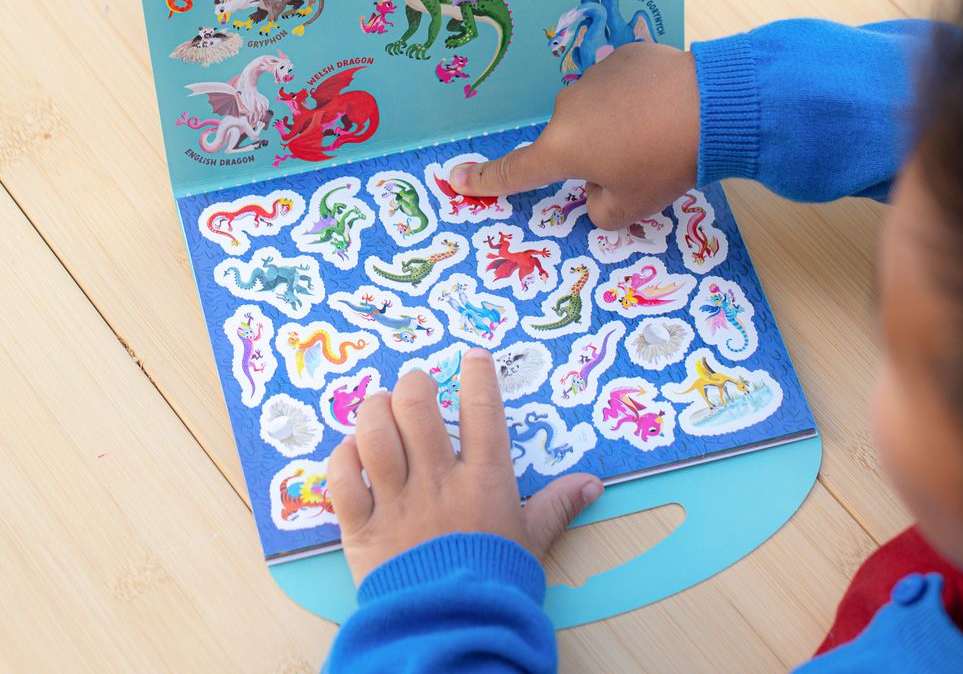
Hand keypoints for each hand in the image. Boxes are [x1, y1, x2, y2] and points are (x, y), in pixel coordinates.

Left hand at [327, 349, 602, 586]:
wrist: (454, 634)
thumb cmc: (497, 585)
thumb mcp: (532, 543)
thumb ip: (556, 507)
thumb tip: (591, 484)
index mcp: (484, 480)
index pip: (482, 410)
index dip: (476, 374)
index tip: (472, 356)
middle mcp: (438, 481)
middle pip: (416, 407)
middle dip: (413, 385)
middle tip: (416, 387)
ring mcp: (398, 502)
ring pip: (374, 433)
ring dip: (373, 412)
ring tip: (379, 409)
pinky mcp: (362, 528)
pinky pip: (343, 477)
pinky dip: (343, 457)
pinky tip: (352, 452)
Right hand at [450, 42, 698, 228]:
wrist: (713, 106)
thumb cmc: (665, 164)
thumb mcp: (632, 207)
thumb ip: (599, 209)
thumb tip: (596, 190)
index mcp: (562, 149)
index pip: (515, 171)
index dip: (485, 180)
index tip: (457, 178)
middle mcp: (567, 108)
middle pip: (571, 141)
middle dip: (595, 155)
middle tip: (639, 164)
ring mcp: (593, 76)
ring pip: (595, 111)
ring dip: (616, 123)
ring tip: (659, 132)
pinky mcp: (623, 55)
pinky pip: (619, 85)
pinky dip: (634, 98)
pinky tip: (665, 104)